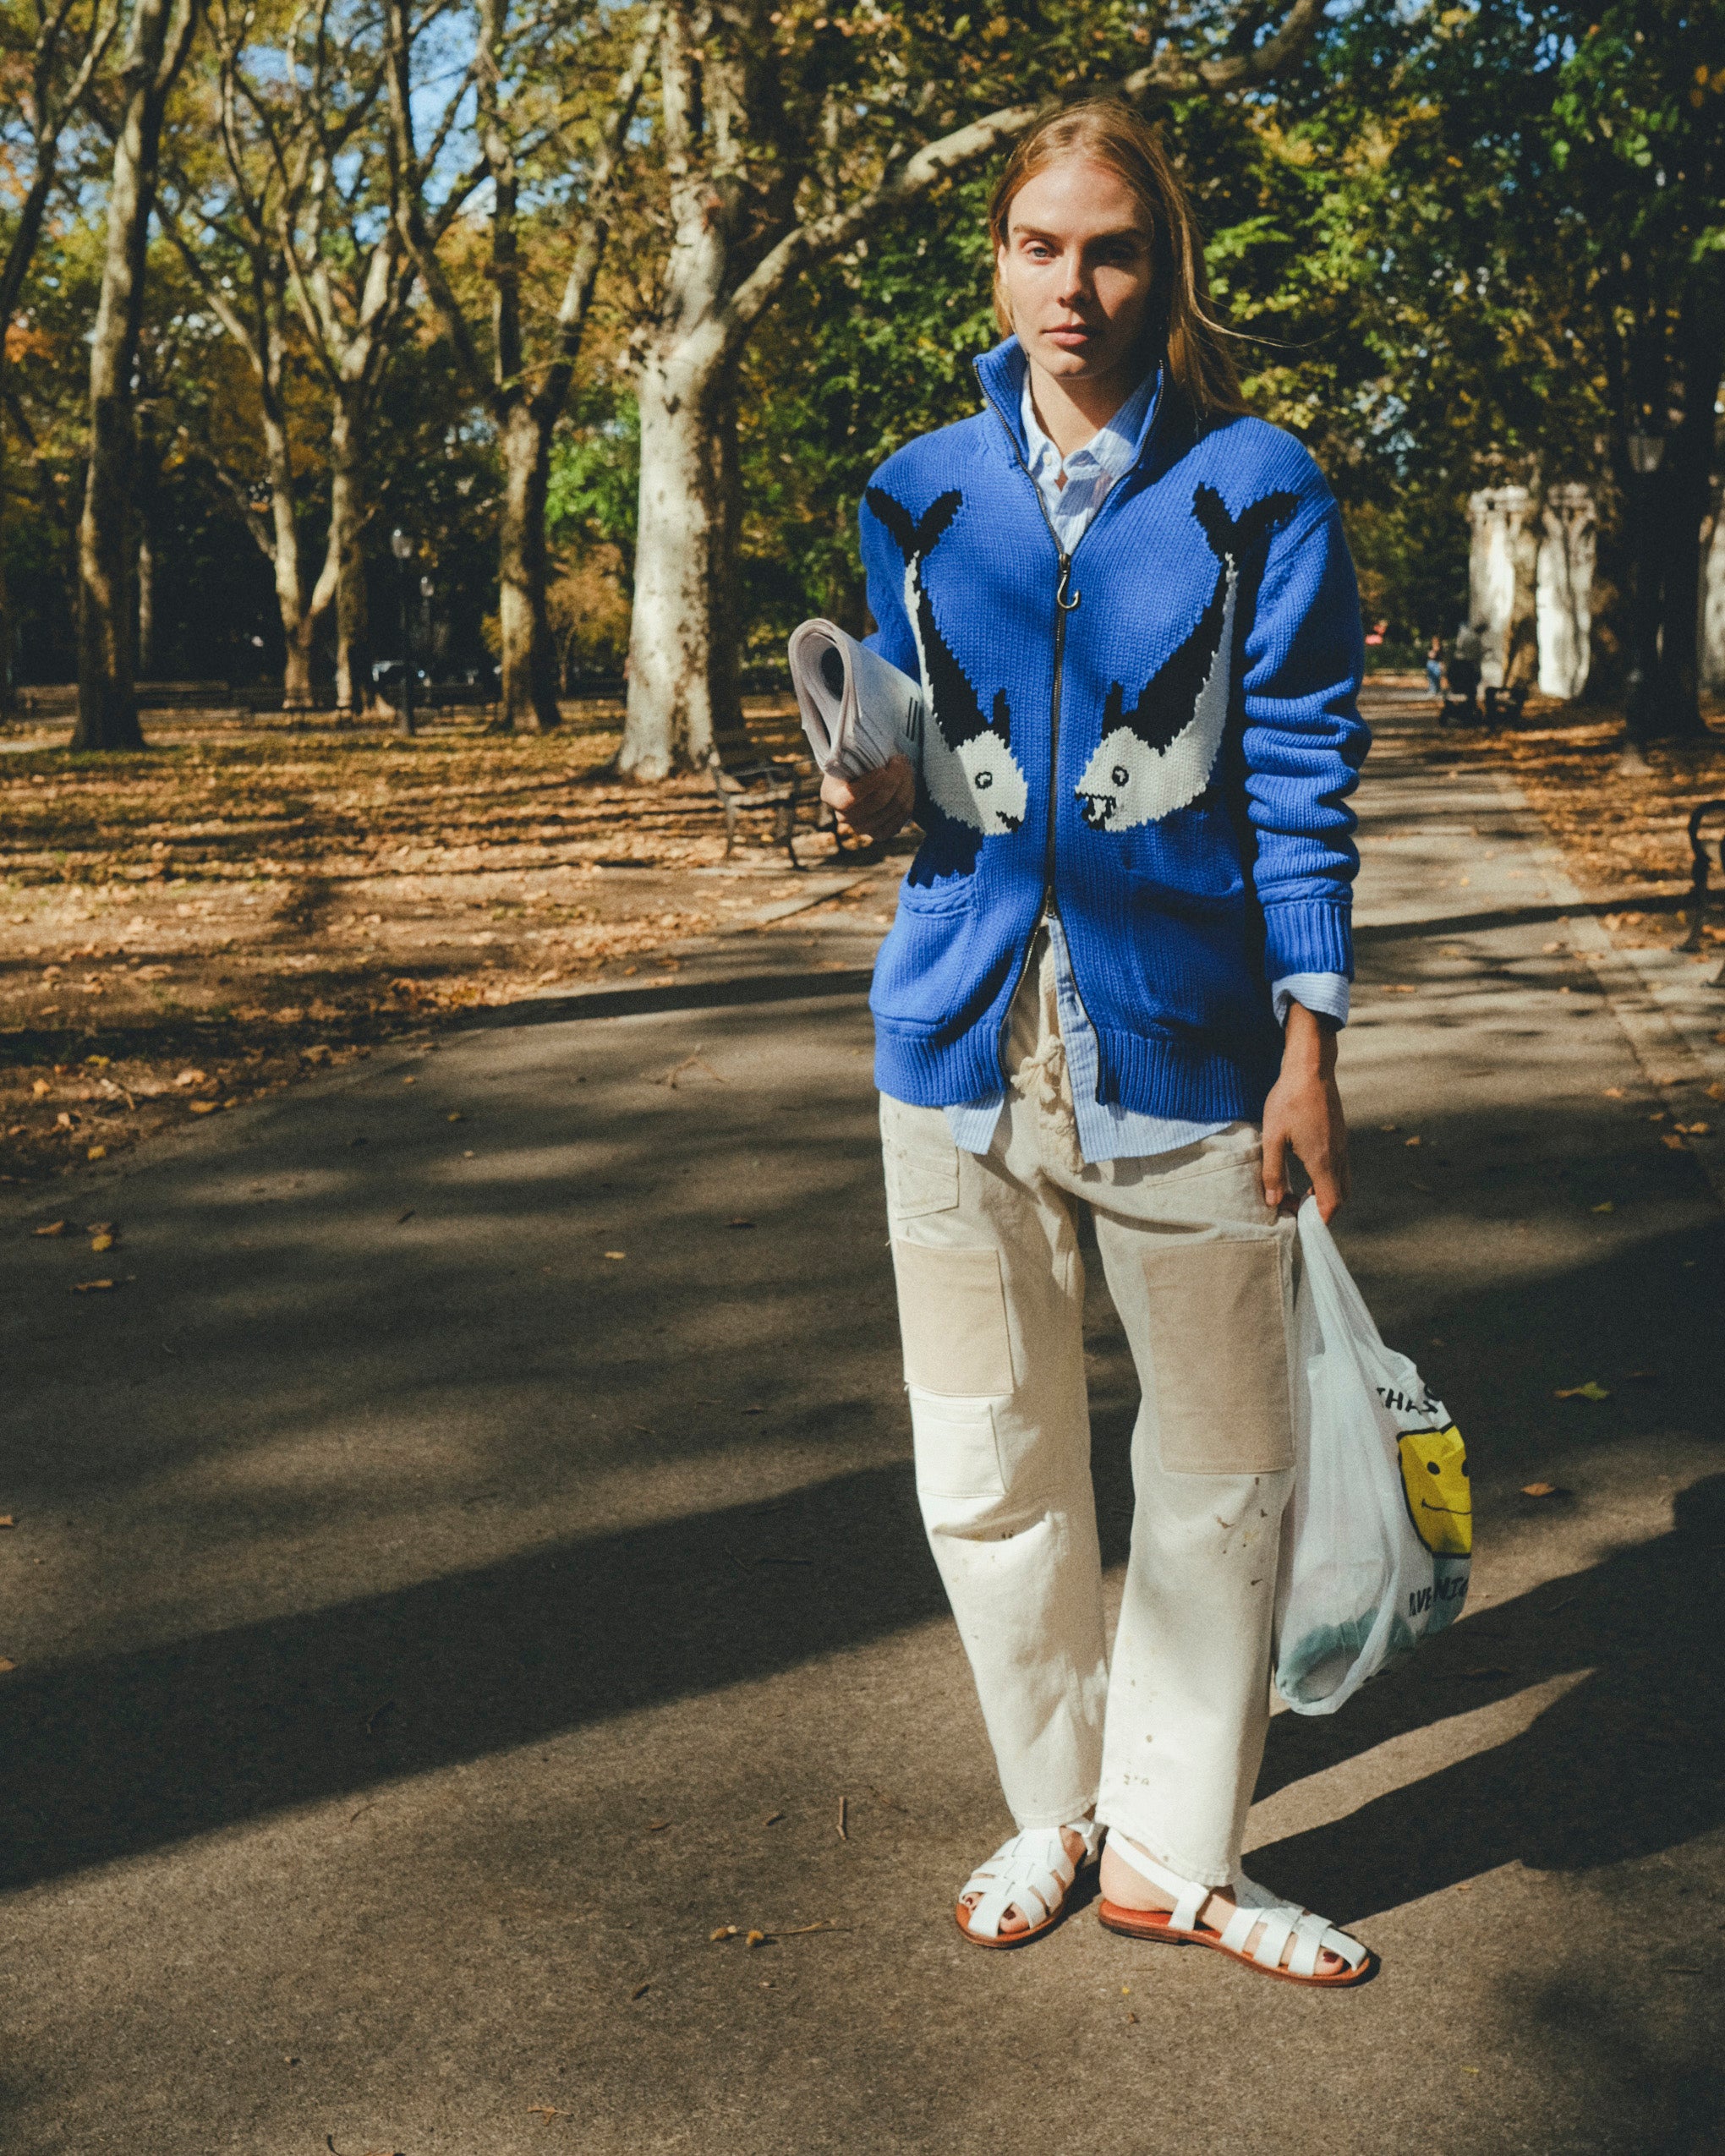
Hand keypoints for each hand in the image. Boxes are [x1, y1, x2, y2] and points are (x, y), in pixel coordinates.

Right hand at [820, 754, 915, 841]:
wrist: (862, 774)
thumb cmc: (857, 759)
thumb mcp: (852, 753)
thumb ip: (859, 753)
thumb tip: (877, 752)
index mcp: (831, 796)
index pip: (851, 797)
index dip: (871, 783)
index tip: (884, 768)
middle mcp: (843, 817)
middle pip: (878, 802)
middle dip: (895, 778)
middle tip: (901, 759)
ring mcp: (861, 828)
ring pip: (894, 808)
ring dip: (906, 785)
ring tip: (906, 768)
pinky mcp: (878, 833)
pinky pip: (900, 820)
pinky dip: (909, 801)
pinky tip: (907, 786)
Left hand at [1262, 1001, 1348, 1221]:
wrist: (1311, 1068)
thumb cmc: (1289, 1099)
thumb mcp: (1272, 1136)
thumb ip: (1273, 1171)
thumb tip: (1273, 1201)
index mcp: (1323, 1160)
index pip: (1332, 1204)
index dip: (1318, 1220)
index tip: (1298, 1220)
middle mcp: (1338, 1156)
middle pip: (1341, 1197)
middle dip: (1322, 1210)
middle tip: (1295, 1206)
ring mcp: (1343, 1146)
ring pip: (1342, 1182)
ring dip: (1324, 1194)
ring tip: (1298, 1191)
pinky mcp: (1341, 1136)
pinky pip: (1341, 1167)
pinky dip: (1328, 1178)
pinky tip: (1306, 1169)